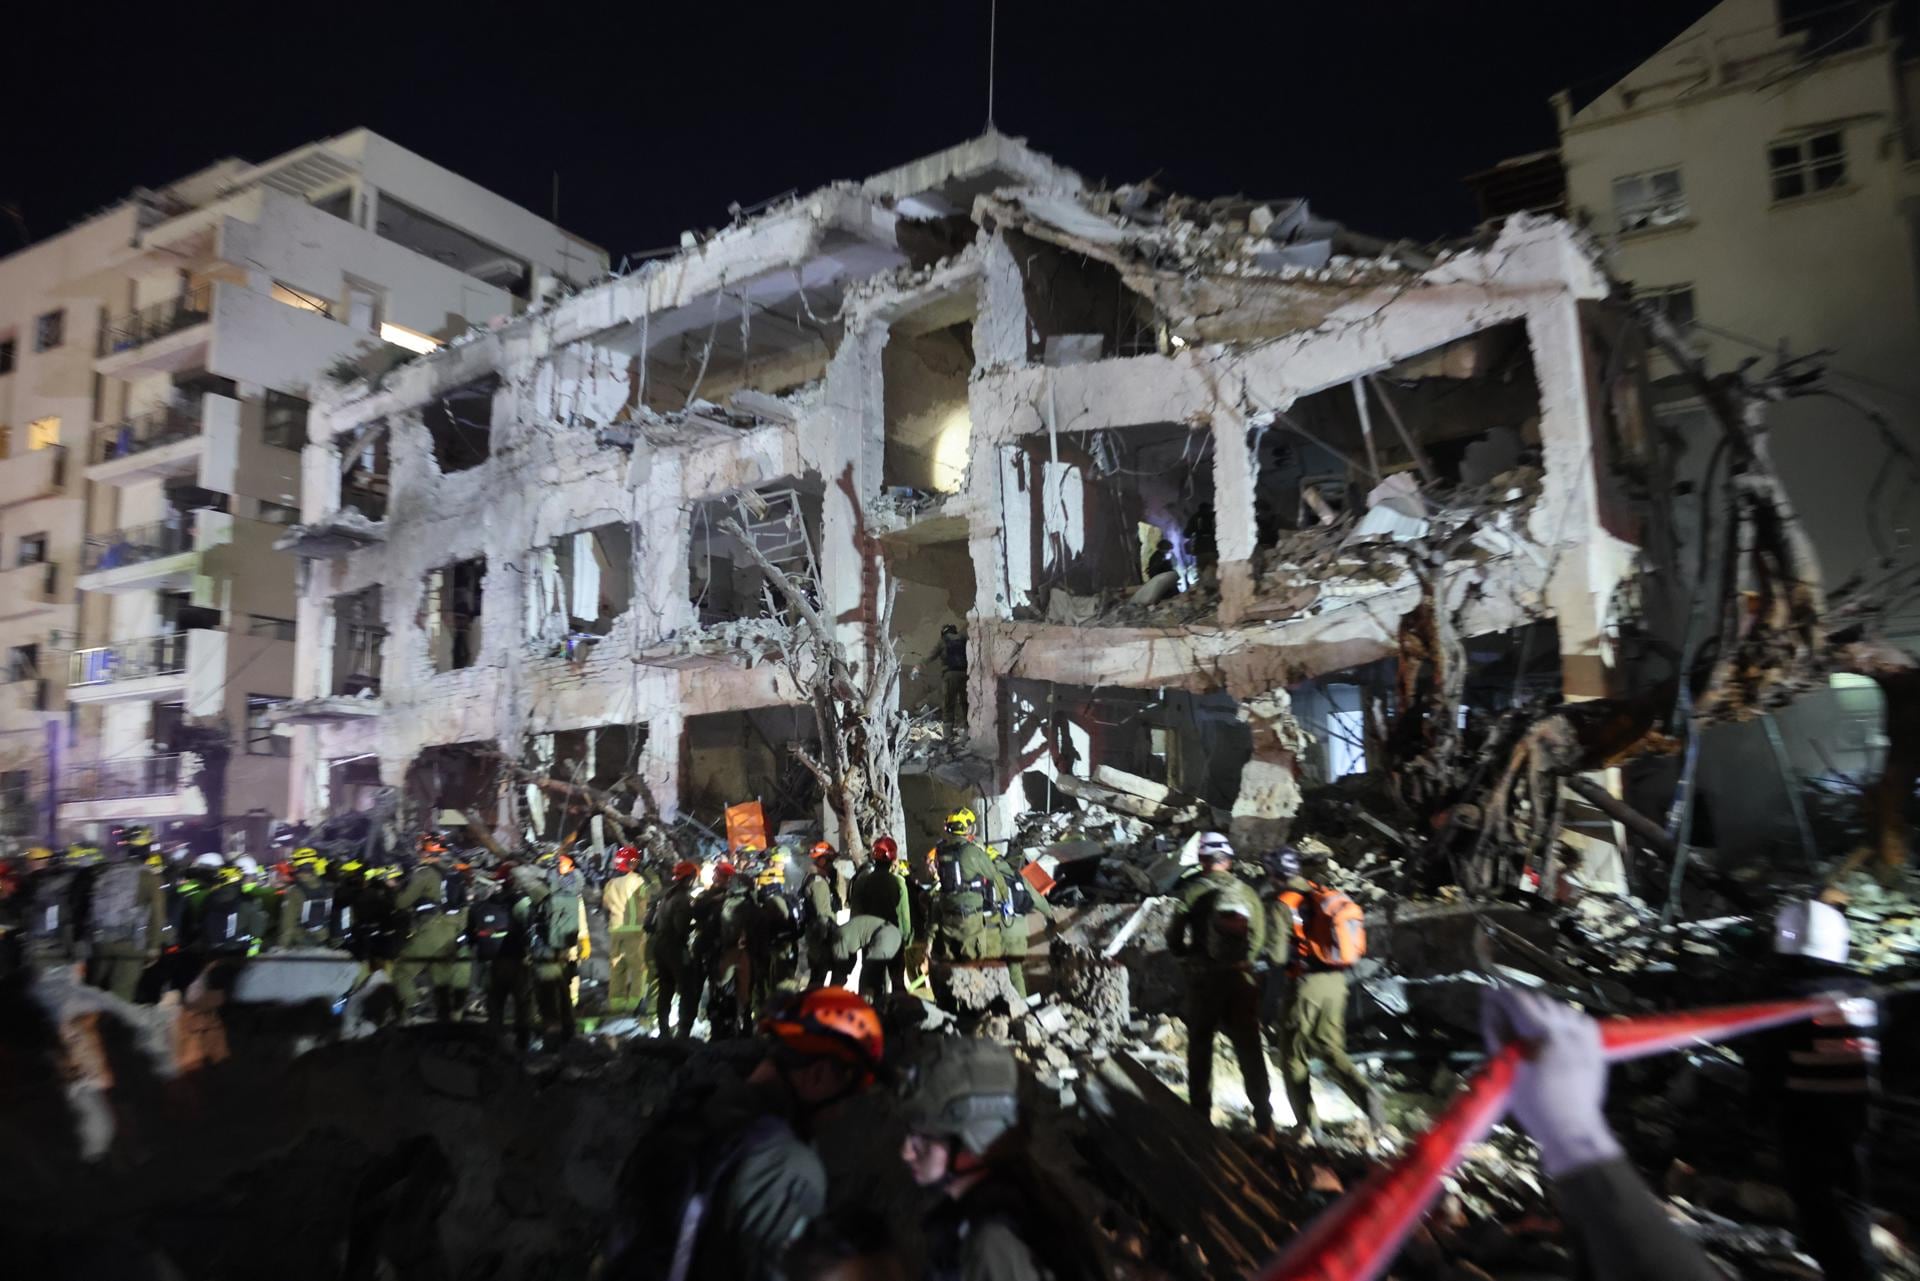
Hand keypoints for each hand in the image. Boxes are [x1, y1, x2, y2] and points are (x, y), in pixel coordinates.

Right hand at [1481, 987, 1622, 1178]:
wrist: (1571, 1127)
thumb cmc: (1533, 1103)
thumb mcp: (1507, 1066)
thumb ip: (1497, 1030)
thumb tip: (1488, 1003)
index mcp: (1541, 1034)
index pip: (1518, 999)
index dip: (1501, 994)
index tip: (1489, 995)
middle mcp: (1565, 1029)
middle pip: (1539, 999)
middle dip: (1520, 1002)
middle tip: (1506, 1014)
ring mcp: (1584, 1037)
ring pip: (1560, 1006)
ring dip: (1543, 1010)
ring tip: (1531, 1026)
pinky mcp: (1596, 1046)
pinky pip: (1580, 1019)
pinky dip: (1566, 1019)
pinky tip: (1557, 1032)